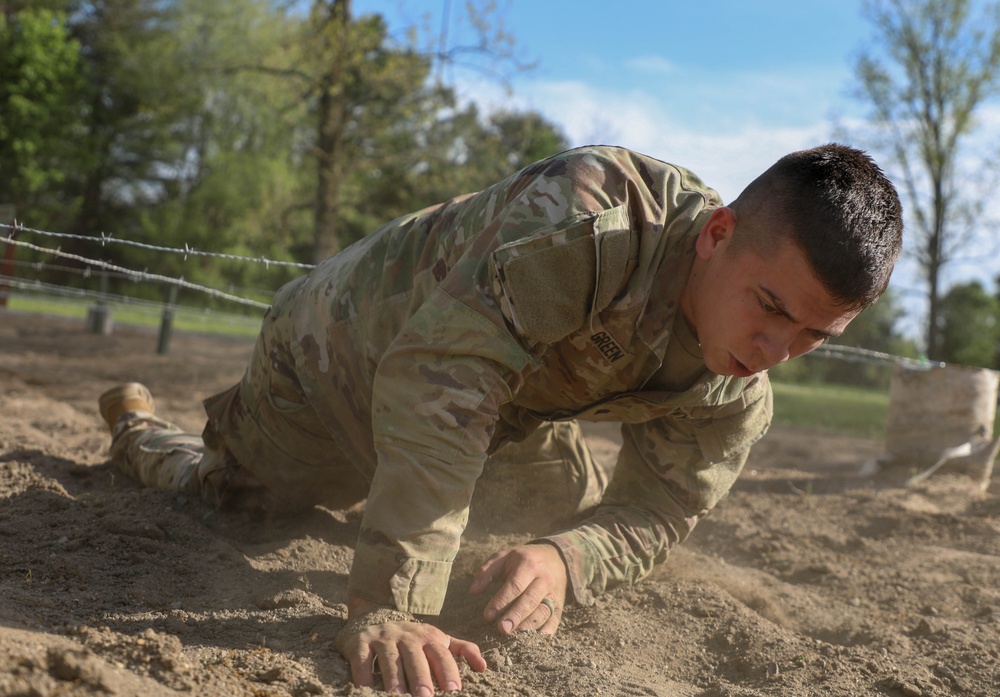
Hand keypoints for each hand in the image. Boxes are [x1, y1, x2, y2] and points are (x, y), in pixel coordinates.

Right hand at [336, 599, 486, 694]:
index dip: (448, 670)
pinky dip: (363, 673)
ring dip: (394, 678)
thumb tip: (484, 667)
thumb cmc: (411, 638)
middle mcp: (406, 636)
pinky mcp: (359, 642)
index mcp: (428, 637)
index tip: (454, 689)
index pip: (440, 654)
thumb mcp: (436, 640)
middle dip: (421, 677)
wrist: (371, 616)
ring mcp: (382, 638)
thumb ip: (461, 650)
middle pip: (415, 657)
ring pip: (389, 658)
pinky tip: (366, 688)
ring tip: (398, 696)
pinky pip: (361, 658)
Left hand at [469, 542, 567, 634]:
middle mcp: (544, 579)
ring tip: (514, 637)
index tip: (487, 615)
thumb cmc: (523, 559)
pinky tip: (534, 641)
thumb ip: (486, 572)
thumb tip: (472, 591)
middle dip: (516, 615)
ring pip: (543, 612)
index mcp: (528, 565)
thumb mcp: (504, 557)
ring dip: (529, 626)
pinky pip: (554, 620)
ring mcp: (554, 593)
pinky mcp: (559, 605)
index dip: (501, 600)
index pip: (515, 585)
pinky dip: (546, 632)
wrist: (556, 557)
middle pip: (530, 600)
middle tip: (502, 629)